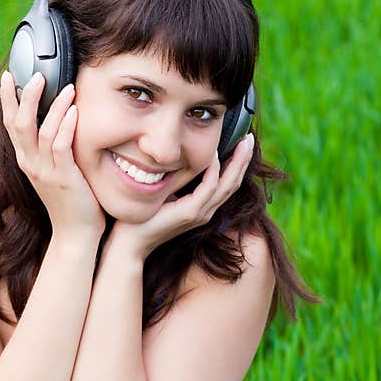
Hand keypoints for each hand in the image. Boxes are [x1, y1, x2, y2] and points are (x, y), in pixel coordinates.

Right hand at [0, 71, 104, 240]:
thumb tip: (55, 121)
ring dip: (54, 106)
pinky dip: (66, 126)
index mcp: (25, 160)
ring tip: (69, 87)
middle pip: (19, 123)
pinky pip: (60, 147)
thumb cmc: (70, 200)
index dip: (8, 99)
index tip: (10, 75)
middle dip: (27, 95)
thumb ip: (50, 148)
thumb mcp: (53, 170)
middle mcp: (30, 164)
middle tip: (38, 74)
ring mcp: (45, 172)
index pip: (11, 124)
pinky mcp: (63, 178)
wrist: (75, 234)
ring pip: (42, 131)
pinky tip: (75, 111)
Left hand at [108, 134, 254, 259]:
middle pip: (233, 182)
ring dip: (237, 162)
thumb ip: (177, 179)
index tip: (243, 142)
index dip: (238, 163)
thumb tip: (178, 156)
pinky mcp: (189, 213)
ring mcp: (199, 214)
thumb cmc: (143, 217)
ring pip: (227, 185)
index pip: (227, 183)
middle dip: (244, 160)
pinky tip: (214, 155)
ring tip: (244, 143)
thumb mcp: (164, 193)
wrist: (130, 242)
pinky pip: (207, 189)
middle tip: (251, 138)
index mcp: (202, 207)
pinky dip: (213, 171)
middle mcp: (206, 211)